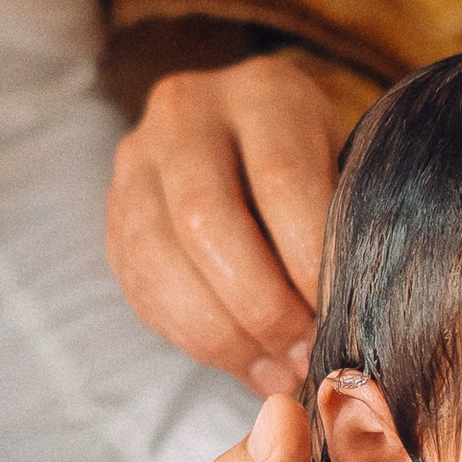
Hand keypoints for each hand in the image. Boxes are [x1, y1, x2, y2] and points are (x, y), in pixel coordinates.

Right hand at [106, 56, 339, 390]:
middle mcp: (187, 114)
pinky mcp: (114, 212)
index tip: (338, 320)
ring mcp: (138, 161)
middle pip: (206, 220)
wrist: (250, 135)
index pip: (281, 180)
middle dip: (259, 307)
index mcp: (263, 92)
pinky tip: (241, 360)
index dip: (307, 264)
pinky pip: (140, 287)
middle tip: (303, 355)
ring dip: (221, 334)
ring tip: (276, 369)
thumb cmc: (322, 164)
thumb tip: (347, 337)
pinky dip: (191, 337)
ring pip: (160, 259)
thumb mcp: (346, 170)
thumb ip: (345, 230)